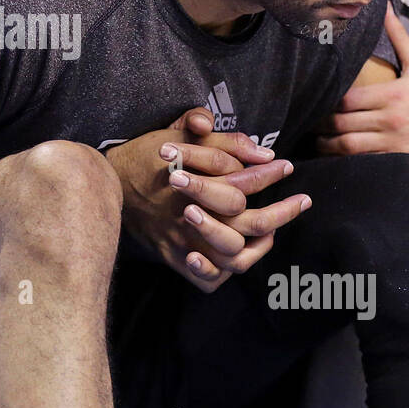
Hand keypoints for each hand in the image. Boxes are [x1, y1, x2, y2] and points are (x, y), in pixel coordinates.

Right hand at [106, 107, 308, 291]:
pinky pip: (208, 279)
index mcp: (195, 186)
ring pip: (235, 256)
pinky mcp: (175, 257)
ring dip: (262, 245)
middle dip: (283, 211)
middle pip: (250, 223)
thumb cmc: (140, 158)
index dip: (268, 174)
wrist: (105, 187)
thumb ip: (199, 128)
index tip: (284, 165)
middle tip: (302, 201)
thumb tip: (228, 130)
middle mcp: (194, 217)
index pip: (243, 183)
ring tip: (275, 230)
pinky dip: (227, 273)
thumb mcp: (170, 133)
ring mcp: (185, 242)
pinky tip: (239, 256)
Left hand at [318, 7, 408, 177]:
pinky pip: (366, 166)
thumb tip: (383, 6)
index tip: (316, 103)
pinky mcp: (401, 164)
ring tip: (316, 143)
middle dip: (321, 127)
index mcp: (394, 95)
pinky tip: (335, 162)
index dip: (327, 104)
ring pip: (349, 148)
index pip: (346, 100)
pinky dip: (347, 164)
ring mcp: (396, 146)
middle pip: (342, 125)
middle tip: (308, 124)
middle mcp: (392, 120)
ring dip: (327, 147)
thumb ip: (398, 37)